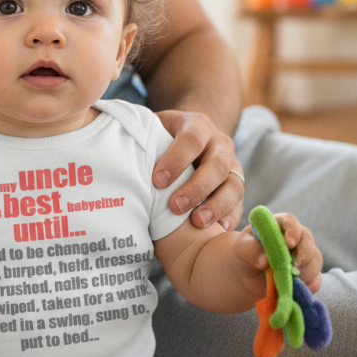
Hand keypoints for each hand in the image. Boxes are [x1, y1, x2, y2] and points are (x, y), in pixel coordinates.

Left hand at [152, 110, 244, 229]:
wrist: (194, 139)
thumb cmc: (164, 139)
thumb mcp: (155, 129)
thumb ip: (143, 136)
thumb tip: (117, 152)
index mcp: (199, 125)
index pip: (192, 139)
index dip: (176, 159)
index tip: (157, 181)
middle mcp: (221, 144)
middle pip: (217, 165)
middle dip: (196, 187)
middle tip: (174, 207)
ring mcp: (233, 166)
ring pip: (234, 185)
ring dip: (216, 205)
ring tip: (197, 223)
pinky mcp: (237, 188)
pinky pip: (239, 204)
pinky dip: (230, 218)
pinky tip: (218, 231)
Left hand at [240, 212, 322, 294]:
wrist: (247, 275)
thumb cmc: (245, 254)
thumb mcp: (242, 248)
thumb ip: (251, 250)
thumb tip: (264, 261)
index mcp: (278, 225)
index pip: (290, 221)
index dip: (293, 231)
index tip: (290, 243)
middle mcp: (295, 238)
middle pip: (308, 240)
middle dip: (303, 254)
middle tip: (292, 267)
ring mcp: (304, 256)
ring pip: (315, 261)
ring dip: (304, 272)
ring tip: (286, 281)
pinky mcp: (308, 275)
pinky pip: (316, 280)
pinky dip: (307, 287)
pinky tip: (293, 291)